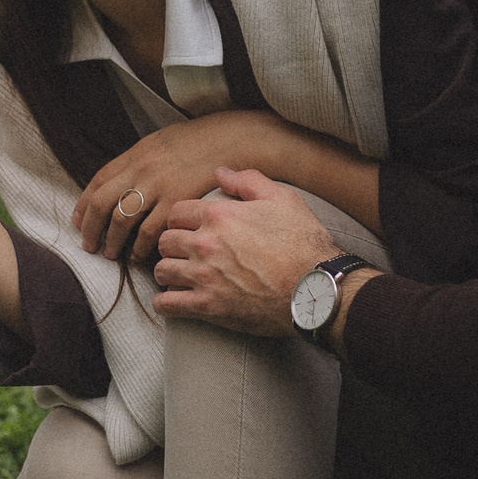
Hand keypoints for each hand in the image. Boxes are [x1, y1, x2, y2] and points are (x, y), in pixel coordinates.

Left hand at [75, 110, 289, 265]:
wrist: (239, 138)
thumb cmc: (209, 140)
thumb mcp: (168, 140)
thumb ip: (146, 159)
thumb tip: (129, 176)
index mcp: (138, 153)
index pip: (99, 180)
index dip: (83, 204)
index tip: (77, 221)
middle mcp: (142, 168)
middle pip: (101, 202)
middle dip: (90, 227)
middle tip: (88, 245)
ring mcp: (158, 186)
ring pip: (120, 219)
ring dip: (111, 240)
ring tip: (110, 255)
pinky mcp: (177, 202)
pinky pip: (148, 230)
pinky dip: (139, 246)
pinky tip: (139, 256)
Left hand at [152, 167, 341, 336]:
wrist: (316, 288)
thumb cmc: (303, 243)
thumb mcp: (283, 200)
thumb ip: (248, 182)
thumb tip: (221, 172)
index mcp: (219, 216)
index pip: (176, 213)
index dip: (181, 221)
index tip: (189, 230)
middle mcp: (205, 244)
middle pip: (165, 241)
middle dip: (173, 246)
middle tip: (185, 253)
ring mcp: (204, 276)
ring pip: (161, 271)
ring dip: (169, 273)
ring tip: (181, 276)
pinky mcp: (208, 306)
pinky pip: (167, 304)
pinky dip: (167, 303)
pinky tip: (176, 300)